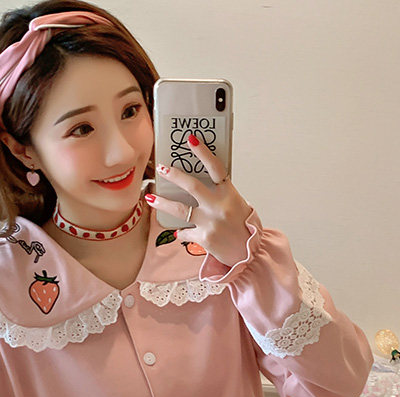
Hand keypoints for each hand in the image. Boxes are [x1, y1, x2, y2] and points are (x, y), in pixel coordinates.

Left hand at [146, 134, 253, 266]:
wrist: (249, 254)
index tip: (190, 140)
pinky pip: (185, 231)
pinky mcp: (204, 238)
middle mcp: (219, 207)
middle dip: (174, 175)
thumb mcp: (237, 205)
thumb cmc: (243, 227)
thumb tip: (201, 182)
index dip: (203, 152)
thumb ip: (221, 194)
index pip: (216, 168)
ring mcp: (210, 222)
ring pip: (180, 209)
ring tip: (150, 198)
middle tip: (161, 168)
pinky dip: (181, 231)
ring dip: (162, 202)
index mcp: (230, 194)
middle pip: (192, 186)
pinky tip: (179, 231)